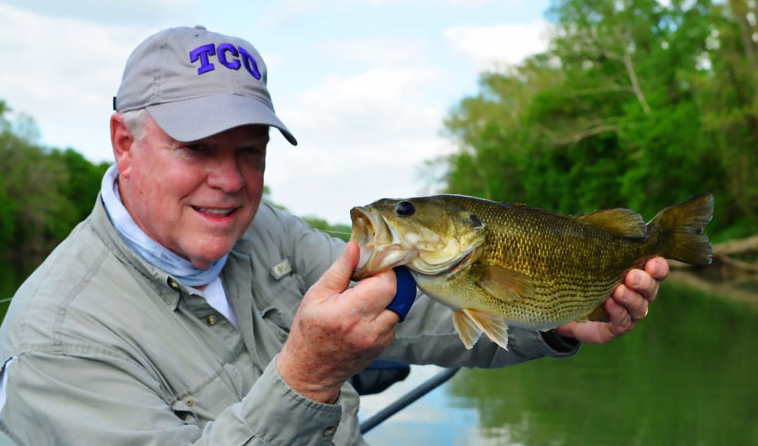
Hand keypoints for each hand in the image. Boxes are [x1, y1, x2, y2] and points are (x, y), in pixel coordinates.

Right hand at [276, 242, 398, 402]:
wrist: (311, 371)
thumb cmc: (309, 330)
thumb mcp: (317, 295)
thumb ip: (340, 270)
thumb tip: (356, 246)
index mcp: (348, 313)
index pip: (386, 284)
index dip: (383, 269)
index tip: (373, 264)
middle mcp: (368, 329)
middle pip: (399, 295)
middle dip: (388, 280)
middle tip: (372, 277)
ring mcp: (378, 341)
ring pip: (399, 308)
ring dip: (387, 298)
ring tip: (366, 297)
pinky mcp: (384, 346)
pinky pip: (393, 322)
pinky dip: (385, 313)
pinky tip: (366, 314)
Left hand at [555, 257, 668, 343]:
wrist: (569, 310)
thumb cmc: (585, 281)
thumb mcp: (592, 264)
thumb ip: (599, 252)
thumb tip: (595, 229)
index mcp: (637, 276)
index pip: (657, 271)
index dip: (658, 267)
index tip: (651, 263)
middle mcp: (639, 295)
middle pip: (651, 289)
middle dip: (643, 282)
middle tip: (631, 276)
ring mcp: (630, 313)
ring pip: (640, 307)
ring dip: (631, 298)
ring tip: (619, 291)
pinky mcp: (617, 327)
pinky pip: (623, 321)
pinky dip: (617, 311)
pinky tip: (609, 303)